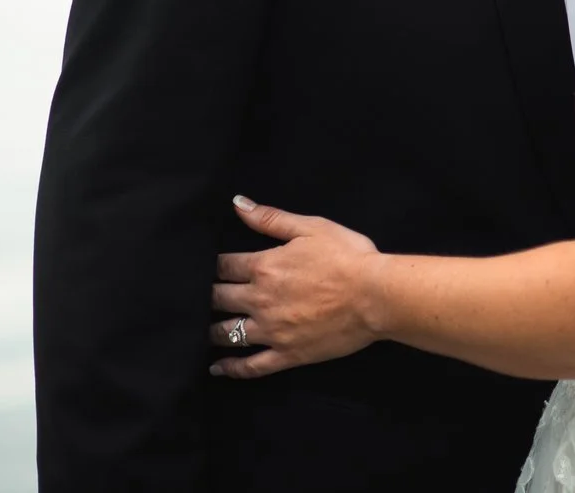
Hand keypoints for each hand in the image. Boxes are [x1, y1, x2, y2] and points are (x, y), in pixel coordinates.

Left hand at [208, 196, 382, 377]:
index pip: (224, 266)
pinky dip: (231, 368)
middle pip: (219, 299)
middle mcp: (260, 300)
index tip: (207, 268)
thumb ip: (271, 218)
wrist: (375, 296)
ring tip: (202, 331)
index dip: (214, 266)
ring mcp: (272, 331)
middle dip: (207, 296)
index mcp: (265, 267)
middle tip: (199, 298)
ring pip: (227, 334)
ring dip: (211, 331)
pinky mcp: (287, 354)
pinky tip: (218, 368)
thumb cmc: (348, 257)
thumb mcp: (311, 227)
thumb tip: (238, 205)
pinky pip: (251, 366)